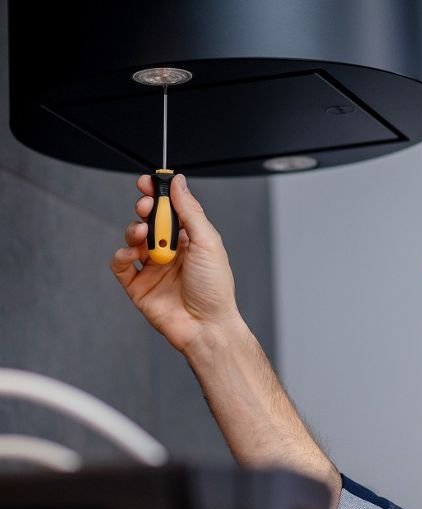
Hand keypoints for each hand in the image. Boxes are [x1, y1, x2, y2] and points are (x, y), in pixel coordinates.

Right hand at [111, 174, 240, 352]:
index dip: (157, 194)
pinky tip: (131, 253)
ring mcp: (153, 268)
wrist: (206, 326)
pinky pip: (120, 265)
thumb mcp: (207, 242)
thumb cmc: (215, 288)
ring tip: (142, 235)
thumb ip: (190, 211)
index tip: (148, 182)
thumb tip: (178, 183)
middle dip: (144, 209)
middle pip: (149, 220)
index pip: (170, 209)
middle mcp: (170, 252)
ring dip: (134, 231)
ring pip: (133, 239)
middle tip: (146, 207)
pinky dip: (121, 254)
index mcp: (190, 239)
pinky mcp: (138, 286)